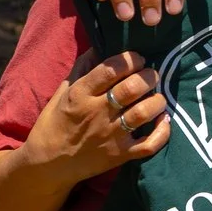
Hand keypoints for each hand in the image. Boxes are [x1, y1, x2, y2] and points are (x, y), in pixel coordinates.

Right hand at [23, 52, 169, 176]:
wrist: (48, 164)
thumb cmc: (54, 124)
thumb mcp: (62, 92)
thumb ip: (81, 69)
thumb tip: (99, 46)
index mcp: (80, 94)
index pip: (111, 69)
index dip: (130, 59)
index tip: (137, 58)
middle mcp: (97, 113)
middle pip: (132, 89)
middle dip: (149, 76)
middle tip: (152, 75)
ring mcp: (110, 135)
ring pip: (143, 113)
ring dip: (157, 101)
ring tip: (157, 96)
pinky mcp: (120, 155)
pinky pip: (149, 145)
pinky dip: (162, 132)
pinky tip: (163, 120)